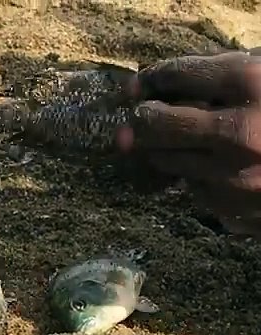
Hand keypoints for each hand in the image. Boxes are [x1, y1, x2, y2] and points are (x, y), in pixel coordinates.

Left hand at [119, 50, 260, 235]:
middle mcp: (238, 130)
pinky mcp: (231, 208)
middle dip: (144, 116)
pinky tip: (211, 168)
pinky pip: (193, 187)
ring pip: (166, 159)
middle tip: (139, 114)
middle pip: (157, 121)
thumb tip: (172, 83)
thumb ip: (236, 73)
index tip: (142, 82)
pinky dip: (195, 176)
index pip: (180, 74)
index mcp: (254, 83)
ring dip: (161, 148)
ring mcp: (233, 174)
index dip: (154, 77)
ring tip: (167, 140)